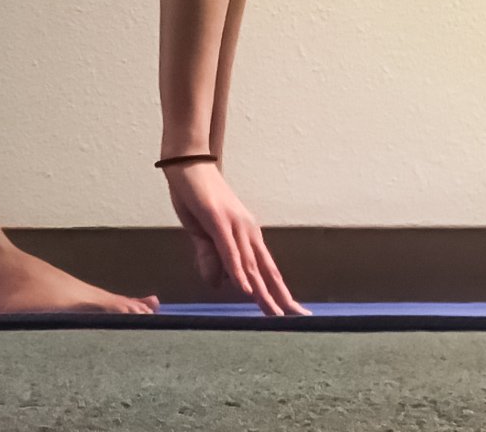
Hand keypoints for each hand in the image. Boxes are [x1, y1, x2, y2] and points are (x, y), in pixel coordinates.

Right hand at [162, 160, 311, 315]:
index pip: (267, 269)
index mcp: (246, 235)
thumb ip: (210, 258)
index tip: (295, 313)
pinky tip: (245, 289)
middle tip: (299, 320)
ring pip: (252, 265)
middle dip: (281, 297)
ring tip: (275, 314)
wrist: (187, 164)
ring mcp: (234, 225)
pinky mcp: (217, 220)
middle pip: (266, 270)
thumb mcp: (202, 234)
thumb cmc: (196, 198)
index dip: (280, 292)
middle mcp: (247, 231)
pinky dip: (239, 271)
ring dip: (263, 292)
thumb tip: (220, 284)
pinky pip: (229, 250)